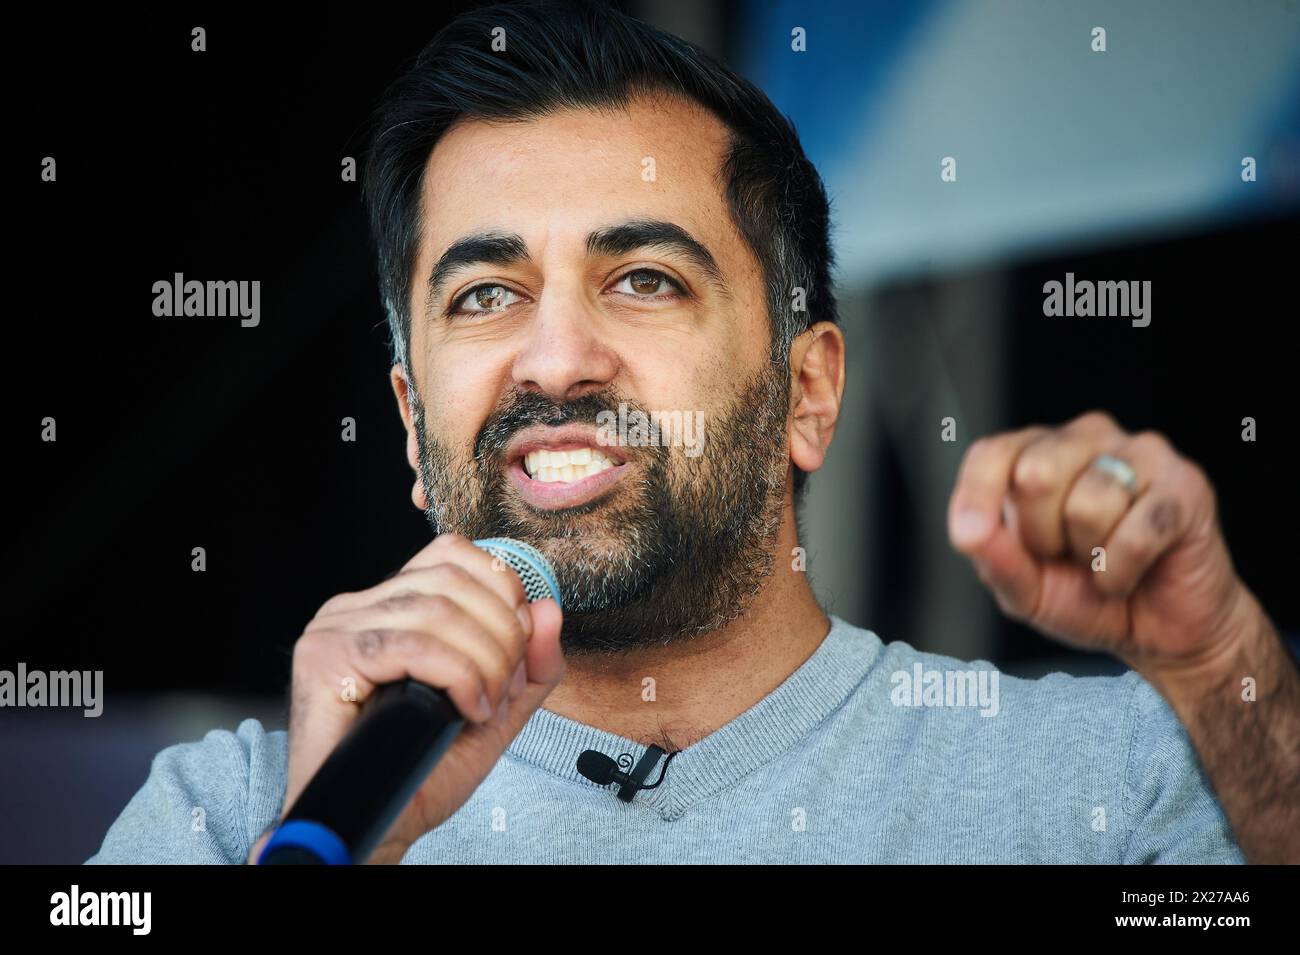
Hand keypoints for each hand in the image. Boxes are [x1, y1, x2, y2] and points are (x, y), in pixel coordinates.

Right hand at [247, 532, 564, 863]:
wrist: (375, 827)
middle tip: (504, 689)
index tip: (520, 642)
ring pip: (436, 609)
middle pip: (452, 580)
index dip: (500, 587)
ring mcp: (335, 628)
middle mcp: (356, 607)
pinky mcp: (324, 657)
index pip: (452, 553)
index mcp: (388, 606)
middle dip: (501, 633)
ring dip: (483, 660)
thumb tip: (549, 609)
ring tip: (484, 706)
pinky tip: (466, 709)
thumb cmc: (420, 772)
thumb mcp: (495, 712)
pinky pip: (412, 645)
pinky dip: (457, 675)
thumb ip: (529, 665)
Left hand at [947, 411, 1256, 678]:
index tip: (969, 537)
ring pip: (1089, 504)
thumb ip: (994, 559)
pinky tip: (1132, 571)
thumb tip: (970, 533)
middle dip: (1043, 536)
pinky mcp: (1186, 484)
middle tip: (1067, 555)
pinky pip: (1137, 532)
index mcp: (1037, 452)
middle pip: (1036, 474)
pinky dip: (1122, 570)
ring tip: (1104, 560)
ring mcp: (1140, 454)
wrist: (1160, 633)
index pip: (993, 453)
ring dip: (1090, 555)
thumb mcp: (1025, 590)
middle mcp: (1087, 439)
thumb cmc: (1088, 597)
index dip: (976, 495)